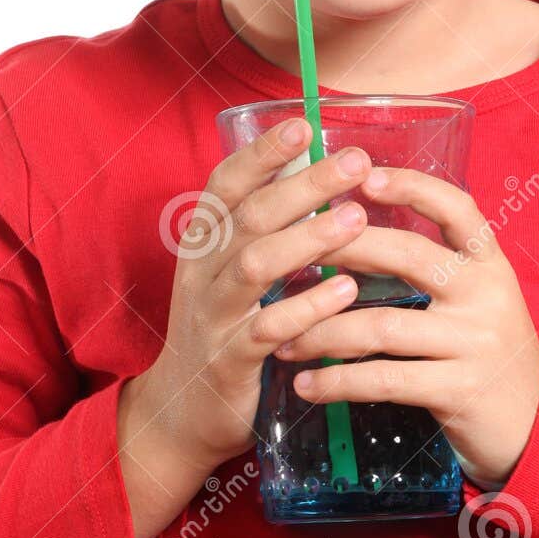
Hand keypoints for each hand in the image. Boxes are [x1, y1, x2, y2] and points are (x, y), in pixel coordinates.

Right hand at [136, 116, 374, 473]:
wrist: (182, 412)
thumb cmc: (222, 329)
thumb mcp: (231, 274)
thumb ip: (264, 230)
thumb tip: (318, 174)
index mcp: (203, 244)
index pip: (226, 185)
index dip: (262, 154)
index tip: (304, 125)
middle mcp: (202, 273)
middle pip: (249, 217)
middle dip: (302, 185)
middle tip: (354, 162)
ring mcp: (212, 317)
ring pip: (255, 266)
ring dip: (307, 240)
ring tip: (356, 219)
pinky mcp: (228, 362)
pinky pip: (265, 330)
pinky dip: (305, 308)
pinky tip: (345, 292)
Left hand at [269, 165, 538, 490]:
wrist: (536, 428)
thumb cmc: (485, 355)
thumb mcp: (476, 302)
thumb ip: (433, 269)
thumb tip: (348, 234)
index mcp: (490, 264)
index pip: (457, 207)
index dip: (411, 186)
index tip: (364, 176)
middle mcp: (487, 295)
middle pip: (407, 255)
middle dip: (341, 250)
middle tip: (287, 253)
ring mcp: (475, 343)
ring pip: (382, 325)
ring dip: (321, 331)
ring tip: (282, 339)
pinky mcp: (459, 390)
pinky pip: (384, 379)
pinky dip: (337, 381)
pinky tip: (306, 384)